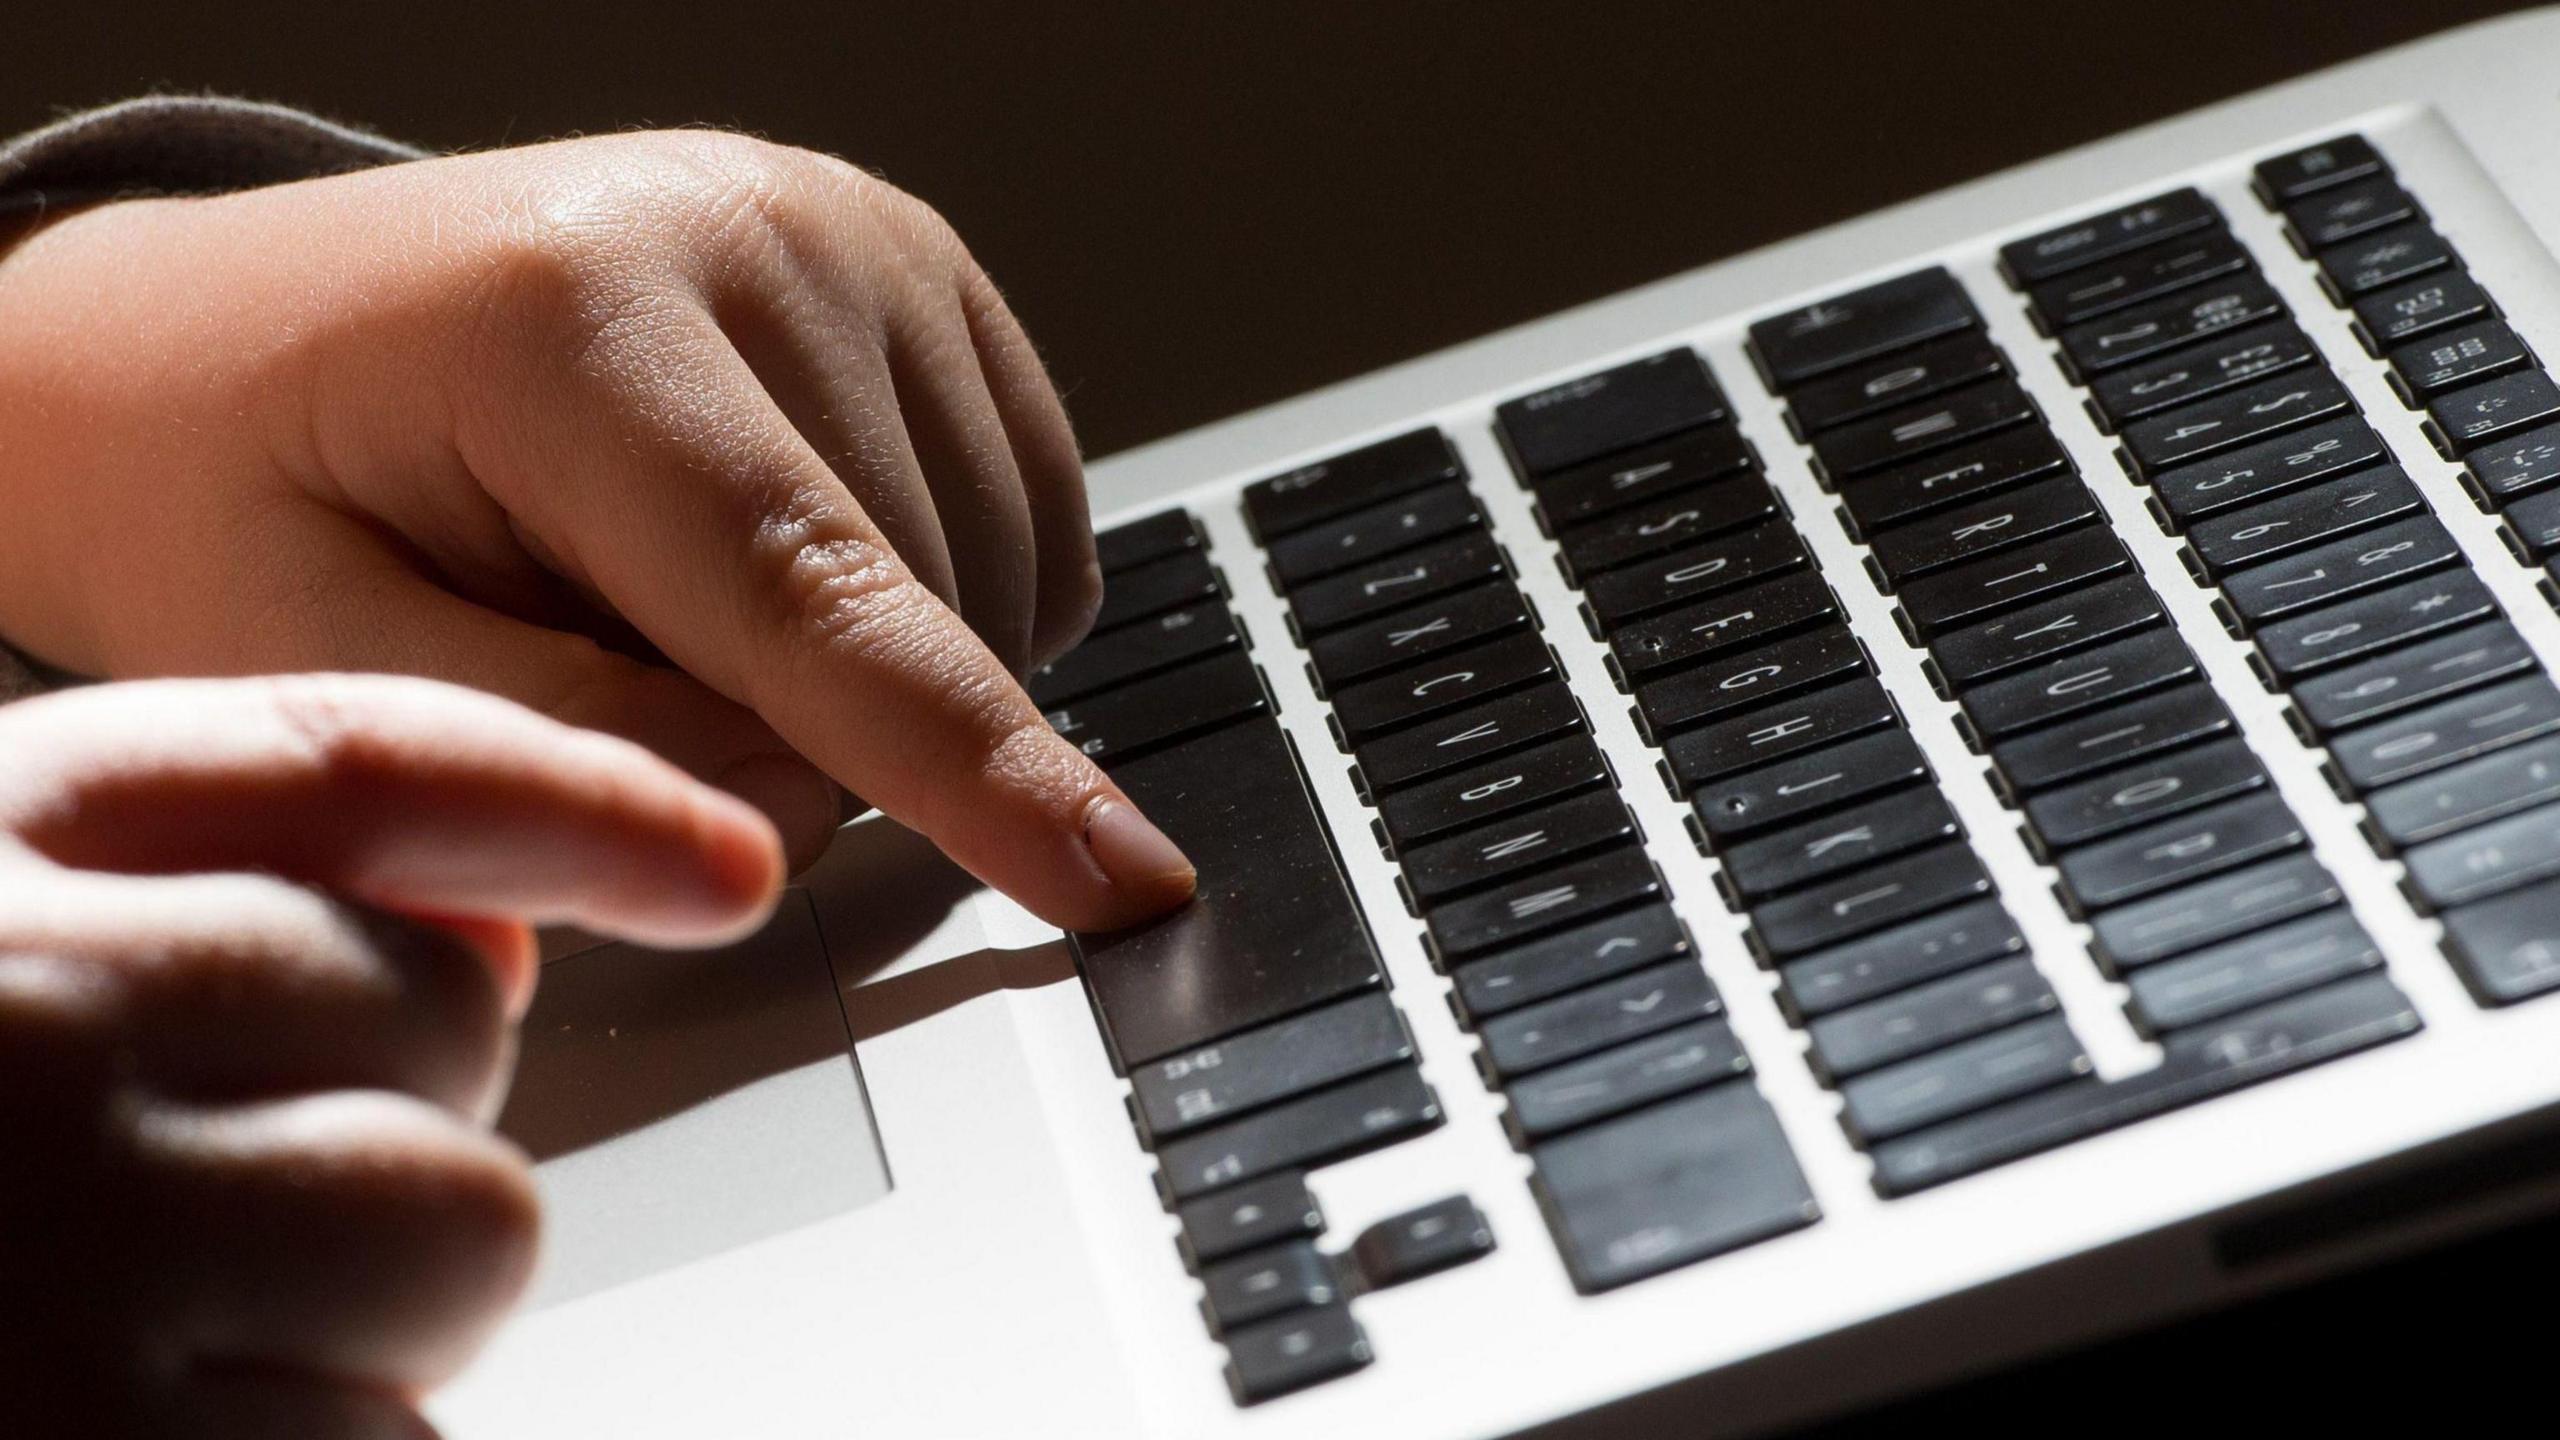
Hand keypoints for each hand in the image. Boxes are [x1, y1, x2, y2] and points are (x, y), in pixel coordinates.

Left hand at [0, 130, 1191, 928]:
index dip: (971, 764)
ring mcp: (858, 234)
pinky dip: (949, 601)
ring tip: (673, 604)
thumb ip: (561, 744)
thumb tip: (797, 811)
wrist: (214, 340)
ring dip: (880, 671)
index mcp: (575, 319)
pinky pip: (1031, 516)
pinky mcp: (921, 267)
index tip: (1117, 880)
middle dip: (806, 732)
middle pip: (916, 609)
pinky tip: (788, 573)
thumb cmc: (233, 495)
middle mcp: (755, 230)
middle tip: (604, 676)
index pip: (816, 596)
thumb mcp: (311, 656)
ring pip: (997, 573)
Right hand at [0, 673, 782, 1436]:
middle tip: (197, 1224)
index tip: (723, 859)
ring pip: (465, 1226)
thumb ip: (191, 904)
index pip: (351, 761)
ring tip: (148, 1356)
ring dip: (371, 1318)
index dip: (572, 797)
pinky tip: (146, 1436)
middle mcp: (20, 1022)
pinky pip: (391, 1434)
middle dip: (389, 1124)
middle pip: (444, 1012)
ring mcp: (72, 1251)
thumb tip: (503, 932)